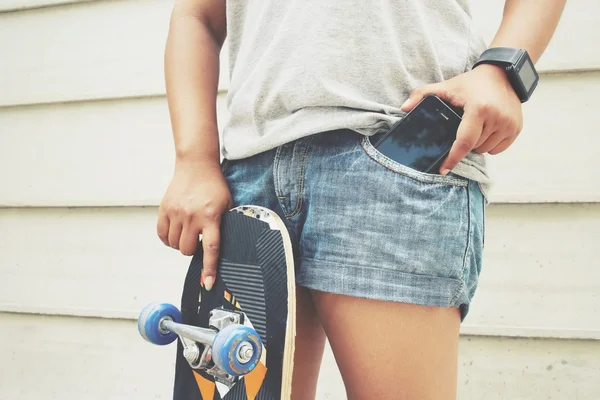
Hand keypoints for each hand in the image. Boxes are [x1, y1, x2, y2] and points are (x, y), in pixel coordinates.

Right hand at [157, 160, 231, 289]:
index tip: (207, 284)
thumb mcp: (227, 205)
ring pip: (175, 245)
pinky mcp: (164, 209)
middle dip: (193, 250)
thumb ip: (223, 226)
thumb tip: (220, 251)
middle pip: (188, 250)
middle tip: (198, 239)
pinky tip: (176, 233)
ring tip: (188, 233)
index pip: (211, 248)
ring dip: (181, 244)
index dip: (209, 269)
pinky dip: (168, 239)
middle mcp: (192, 216)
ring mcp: (176, 212)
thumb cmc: (214, 186)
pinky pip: (162, 235)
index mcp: (211, 216)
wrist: (196, 165)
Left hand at [401, 64, 523, 174]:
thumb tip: (403, 108)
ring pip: (486, 150)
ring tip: (475, 128)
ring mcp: (509, 124)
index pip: (463, 141)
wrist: (503, 74)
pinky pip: (498, 149)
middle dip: (464, 144)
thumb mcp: (446, 86)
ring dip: (477, 145)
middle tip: (461, 128)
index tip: (443, 170)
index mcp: (478, 109)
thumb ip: (422, 95)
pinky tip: (486, 131)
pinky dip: (490, 145)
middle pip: (474, 147)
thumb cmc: (470, 84)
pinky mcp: (517, 128)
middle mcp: (497, 118)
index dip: (452, 158)